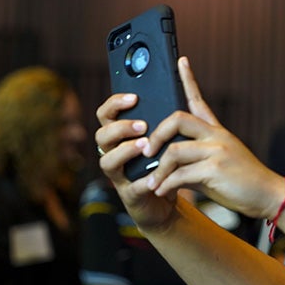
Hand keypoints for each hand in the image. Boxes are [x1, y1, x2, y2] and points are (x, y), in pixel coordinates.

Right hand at [95, 92, 178, 232]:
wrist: (167, 201)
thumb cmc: (166, 164)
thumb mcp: (167, 140)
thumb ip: (167, 118)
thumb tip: (183, 83)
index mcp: (121, 136)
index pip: (106, 114)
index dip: (115, 103)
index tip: (134, 97)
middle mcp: (114, 153)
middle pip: (102, 135)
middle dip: (120, 127)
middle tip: (143, 125)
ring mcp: (120, 175)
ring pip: (108, 160)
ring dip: (125, 151)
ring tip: (145, 145)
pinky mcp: (130, 195)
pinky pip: (131, 187)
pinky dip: (142, 181)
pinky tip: (155, 175)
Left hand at [140, 57, 284, 219]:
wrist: (269, 195)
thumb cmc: (244, 184)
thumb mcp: (221, 165)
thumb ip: (196, 161)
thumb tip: (169, 166)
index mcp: (218, 133)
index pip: (199, 101)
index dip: (189, 79)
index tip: (181, 61)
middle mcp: (217, 137)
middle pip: (177, 119)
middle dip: (156, 135)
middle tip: (146, 151)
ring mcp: (217, 151)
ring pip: (174, 150)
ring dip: (158, 170)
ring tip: (153, 183)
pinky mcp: (215, 170)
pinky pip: (180, 174)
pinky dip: (166, 184)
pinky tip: (162, 192)